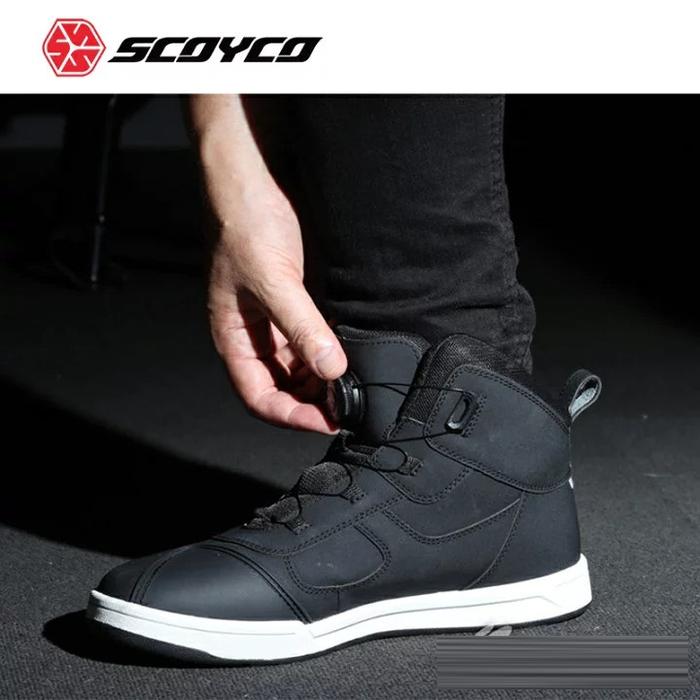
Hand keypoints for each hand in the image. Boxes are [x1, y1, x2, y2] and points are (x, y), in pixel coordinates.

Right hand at [208, 182, 346, 432]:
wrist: (254, 176)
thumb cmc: (244, 222)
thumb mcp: (273, 278)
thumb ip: (302, 326)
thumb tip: (331, 369)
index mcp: (233, 337)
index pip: (258, 396)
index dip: (290, 415)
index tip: (327, 421)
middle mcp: (254, 335)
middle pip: (281, 387)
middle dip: (311, 401)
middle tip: (348, 405)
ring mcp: (275, 319)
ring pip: (299, 367)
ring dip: (323, 380)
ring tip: (353, 384)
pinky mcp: (295, 301)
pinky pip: (312, 339)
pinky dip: (330, 352)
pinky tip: (350, 353)